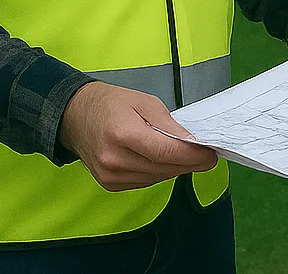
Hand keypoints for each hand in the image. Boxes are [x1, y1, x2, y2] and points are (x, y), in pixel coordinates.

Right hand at [59, 81, 217, 191]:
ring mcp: (110, 176)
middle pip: (164, 168)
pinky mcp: (111, 184)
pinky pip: (146, 182)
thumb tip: (192, 142)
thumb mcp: (145, 102)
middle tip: (207, 154)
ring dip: (176, 168)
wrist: (76, 117)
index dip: (193, 155)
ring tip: (187, 154)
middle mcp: (114, 160)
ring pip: (157, 178)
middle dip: (190, 162)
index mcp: (122, 134)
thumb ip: (169, 124)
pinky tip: (163, 160)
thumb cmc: (111, 104)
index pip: (166, 152)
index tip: (211, 154)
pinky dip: (160, 172)